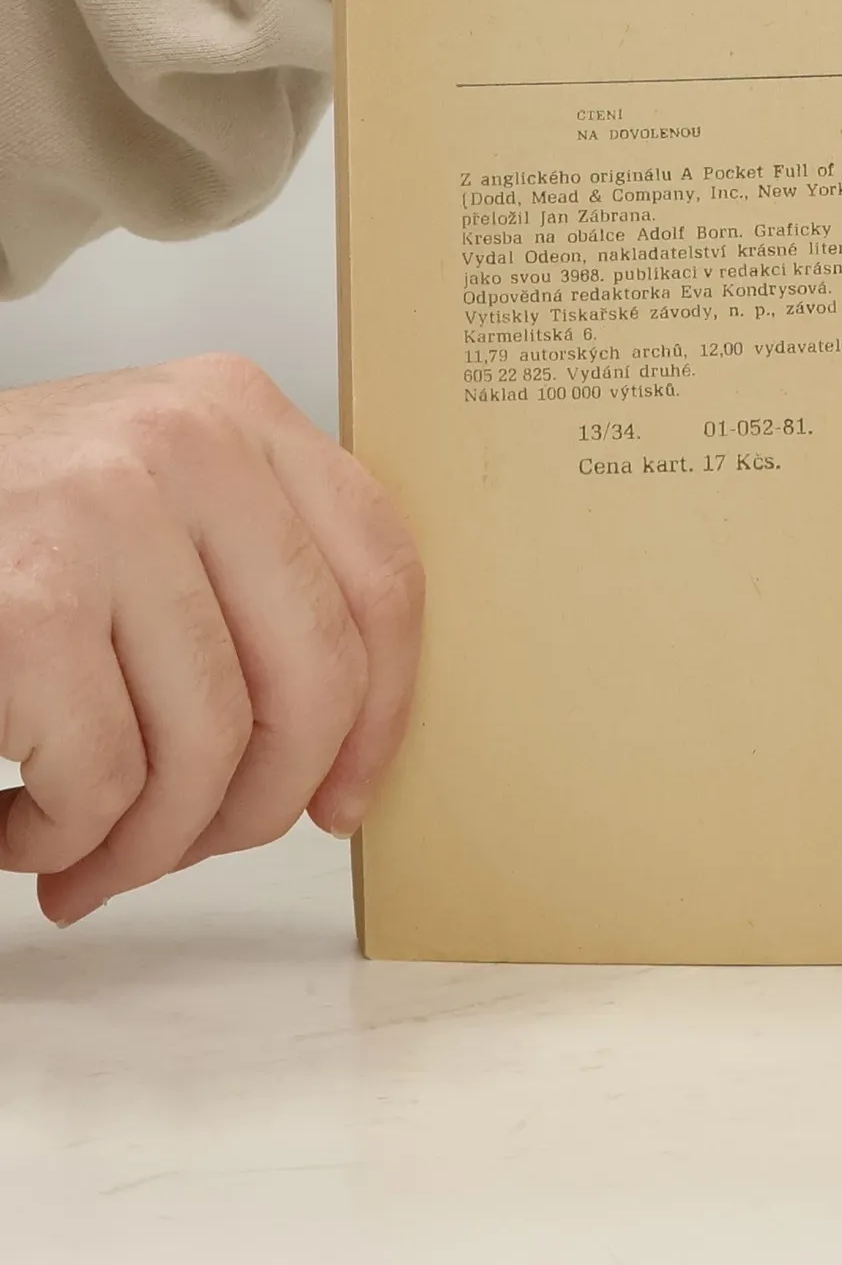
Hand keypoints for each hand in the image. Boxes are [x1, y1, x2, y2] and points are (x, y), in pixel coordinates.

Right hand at [0, 356, 422, 925]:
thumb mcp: (140, 503)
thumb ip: (245, 575)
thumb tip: (338, 752)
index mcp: (237, 412)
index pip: (382, 575)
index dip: (382, 714)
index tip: (343, 798)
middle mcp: (191, 442)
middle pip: (317, 678)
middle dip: (256, 806)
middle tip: (185, 851)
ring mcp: (108, 511)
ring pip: (211, 745)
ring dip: (145, 842)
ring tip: (82, 852)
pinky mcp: (31, 600)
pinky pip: (104, 776)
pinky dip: (62, 836)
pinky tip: (16, 825)